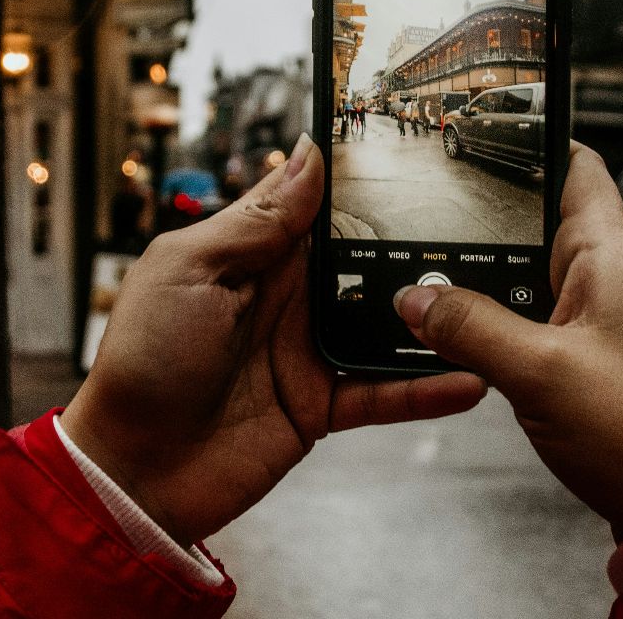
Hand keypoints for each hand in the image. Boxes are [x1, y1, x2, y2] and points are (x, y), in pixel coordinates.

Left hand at [63, 135, 485, 545]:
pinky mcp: (322, 404)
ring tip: (489, 300)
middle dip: (416, 246)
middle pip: (366, 261)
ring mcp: (309, 351)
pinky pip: (383, 391)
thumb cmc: (141, 362)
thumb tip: (305, 153)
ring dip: (431, 317)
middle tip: (478, 229)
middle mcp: (288, 298)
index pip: (319, 206)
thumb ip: (255, 218)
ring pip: (386, 323)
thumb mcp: (188, 270)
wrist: (133, 470)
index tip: (413, 154)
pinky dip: (424, 388)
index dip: (360, 182)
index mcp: (253, 255)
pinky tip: (468, 379)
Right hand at [394, 143, 622, 539]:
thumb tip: (415, 296)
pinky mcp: (598, 364)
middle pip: (541, 222)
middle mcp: (613, 278)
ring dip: (490, 282)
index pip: (574, 166)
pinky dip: (503, 326)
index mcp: (610, 255)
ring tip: (428, 281)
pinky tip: (467, 342)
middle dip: (486, 222)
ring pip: (535, 278)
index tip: (478, 126)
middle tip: (422, 217)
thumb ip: (471, 328)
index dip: (532, 139)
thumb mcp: (540, 373)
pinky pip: (541, 325)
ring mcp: (607, 321)